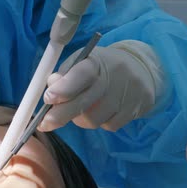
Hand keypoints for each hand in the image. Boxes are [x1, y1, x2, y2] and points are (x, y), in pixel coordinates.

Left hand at [38, 40, 161, 131]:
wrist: (141, 68)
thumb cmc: (102, 67)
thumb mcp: (83, 62)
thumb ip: (65, 75)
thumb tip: (51, 87)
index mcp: (97, 61)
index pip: (80, 75)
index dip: (63, 89)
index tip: (47, 98)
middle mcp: (114, 78)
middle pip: (82, 104)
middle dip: (59, 116)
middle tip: (44, 123)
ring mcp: (126, 96)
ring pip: (92, 120)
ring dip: (80, 119)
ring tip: (82, 109)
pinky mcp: (135, 110)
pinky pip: (108, 126)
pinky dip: (99, 122)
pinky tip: (103, 110)